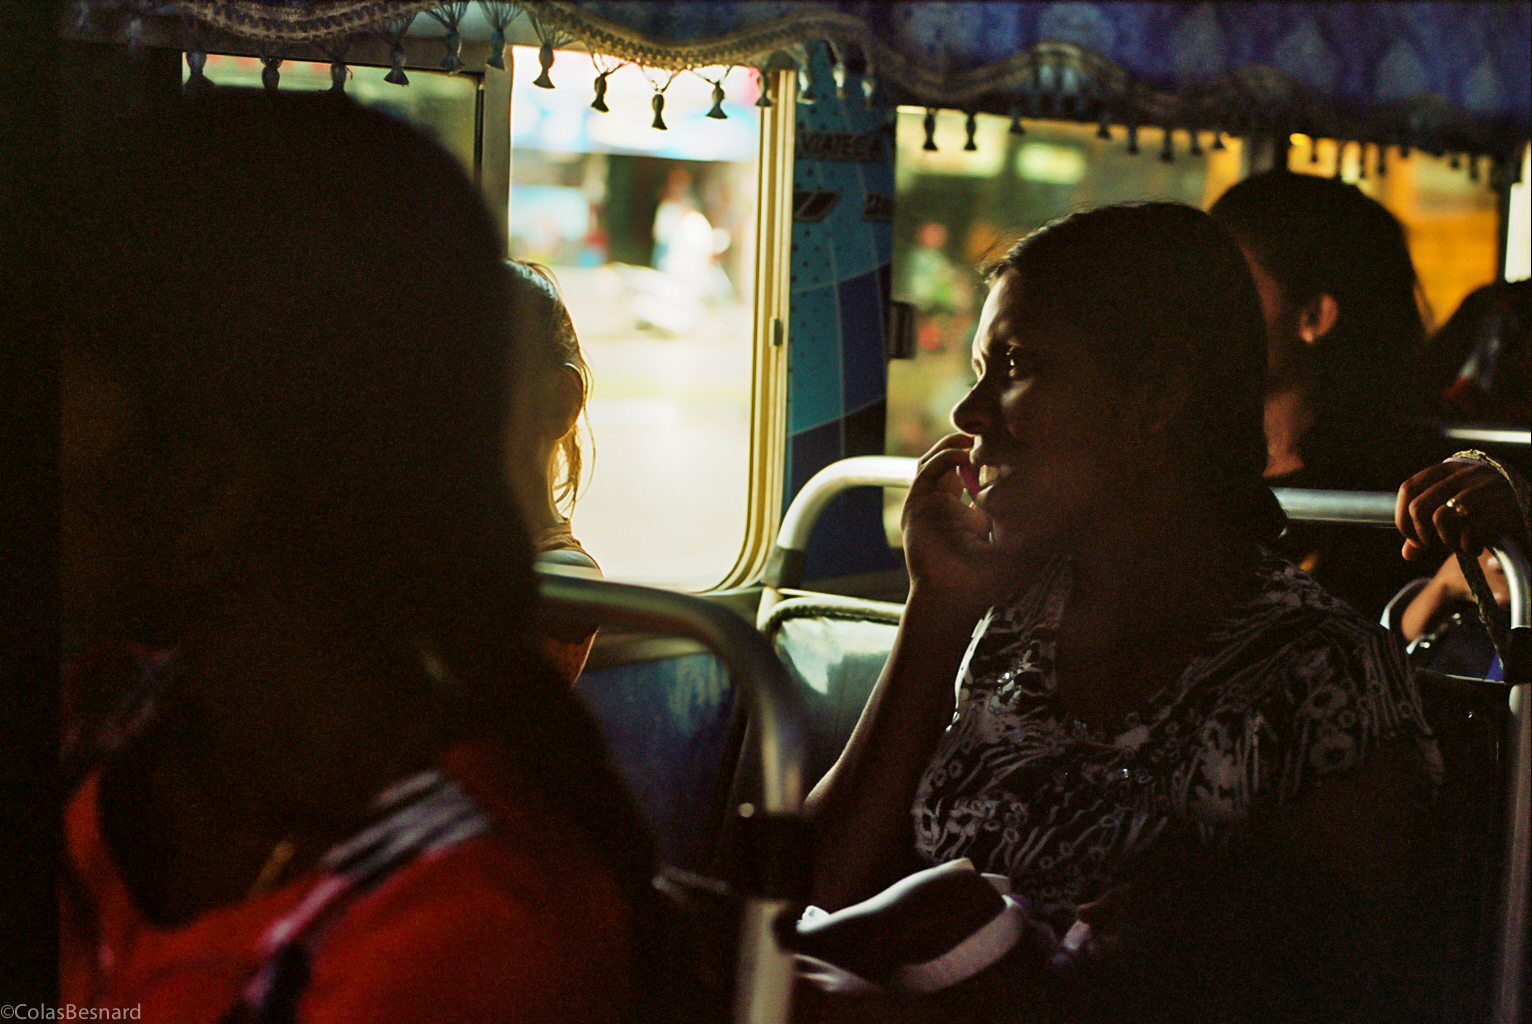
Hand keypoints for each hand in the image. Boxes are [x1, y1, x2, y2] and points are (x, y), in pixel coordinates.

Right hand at [901, 434, 1032, 613]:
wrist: (955, 597)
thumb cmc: (988, 581)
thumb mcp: (1018, 547)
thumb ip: (1033, 526)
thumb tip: (1065, 506)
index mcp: (972, 519)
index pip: (977, 479)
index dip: (992, 462)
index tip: (1012, 450)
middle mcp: (949, 510)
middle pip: (954, 465)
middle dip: (971, 446)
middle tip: (991, 435)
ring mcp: (931, 506)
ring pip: (936, 462)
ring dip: (955, 446)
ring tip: (975, 438)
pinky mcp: (917, 505)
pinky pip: (926, 470)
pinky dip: (943, 457)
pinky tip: (963, 455)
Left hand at [1395, 459, 1519, 561]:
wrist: (1530, 512)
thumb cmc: (1487, 513)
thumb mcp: (1457, 513)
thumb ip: (1429, 528)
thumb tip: (1407, 554)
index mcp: (1450, 469)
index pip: (1409, 489)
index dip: (1403, 518)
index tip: (1414, 539)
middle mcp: (1466, 474)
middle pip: (1420, 506)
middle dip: (1422, 536)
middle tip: (1437, 547)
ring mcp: (1485, 488)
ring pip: (1440, 518)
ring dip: (1446, 542)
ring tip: (1459, 546)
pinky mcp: (1502, 507)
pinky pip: (1467, 532)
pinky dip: (1466, 547)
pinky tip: (1475, 548)